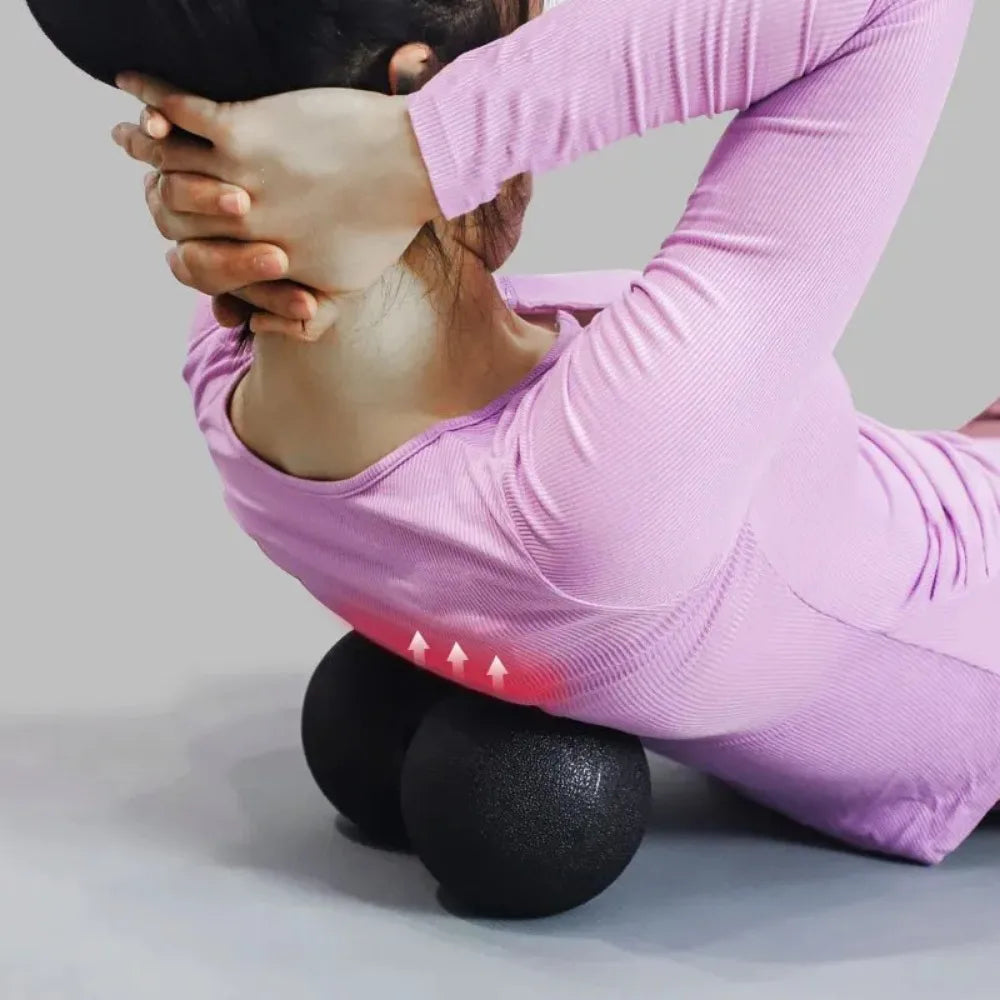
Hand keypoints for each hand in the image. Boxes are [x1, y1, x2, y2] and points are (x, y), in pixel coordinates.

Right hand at [112, 74, 441, 334]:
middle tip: (184, 191)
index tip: (196, 235)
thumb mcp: (344, 291)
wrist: (411, 167)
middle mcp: (240, 225)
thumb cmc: (384, 230)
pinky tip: (146, 105)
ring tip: (143, 140)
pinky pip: (179, 114)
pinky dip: (154, 104)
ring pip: (167, 172)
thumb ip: (302, 316)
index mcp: (258, 263)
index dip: (191, 254)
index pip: (194, 270)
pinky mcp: (242, 129)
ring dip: (156, 158)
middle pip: (170, 223)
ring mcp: (237, 177)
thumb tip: (259, 325)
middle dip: (175, 208)